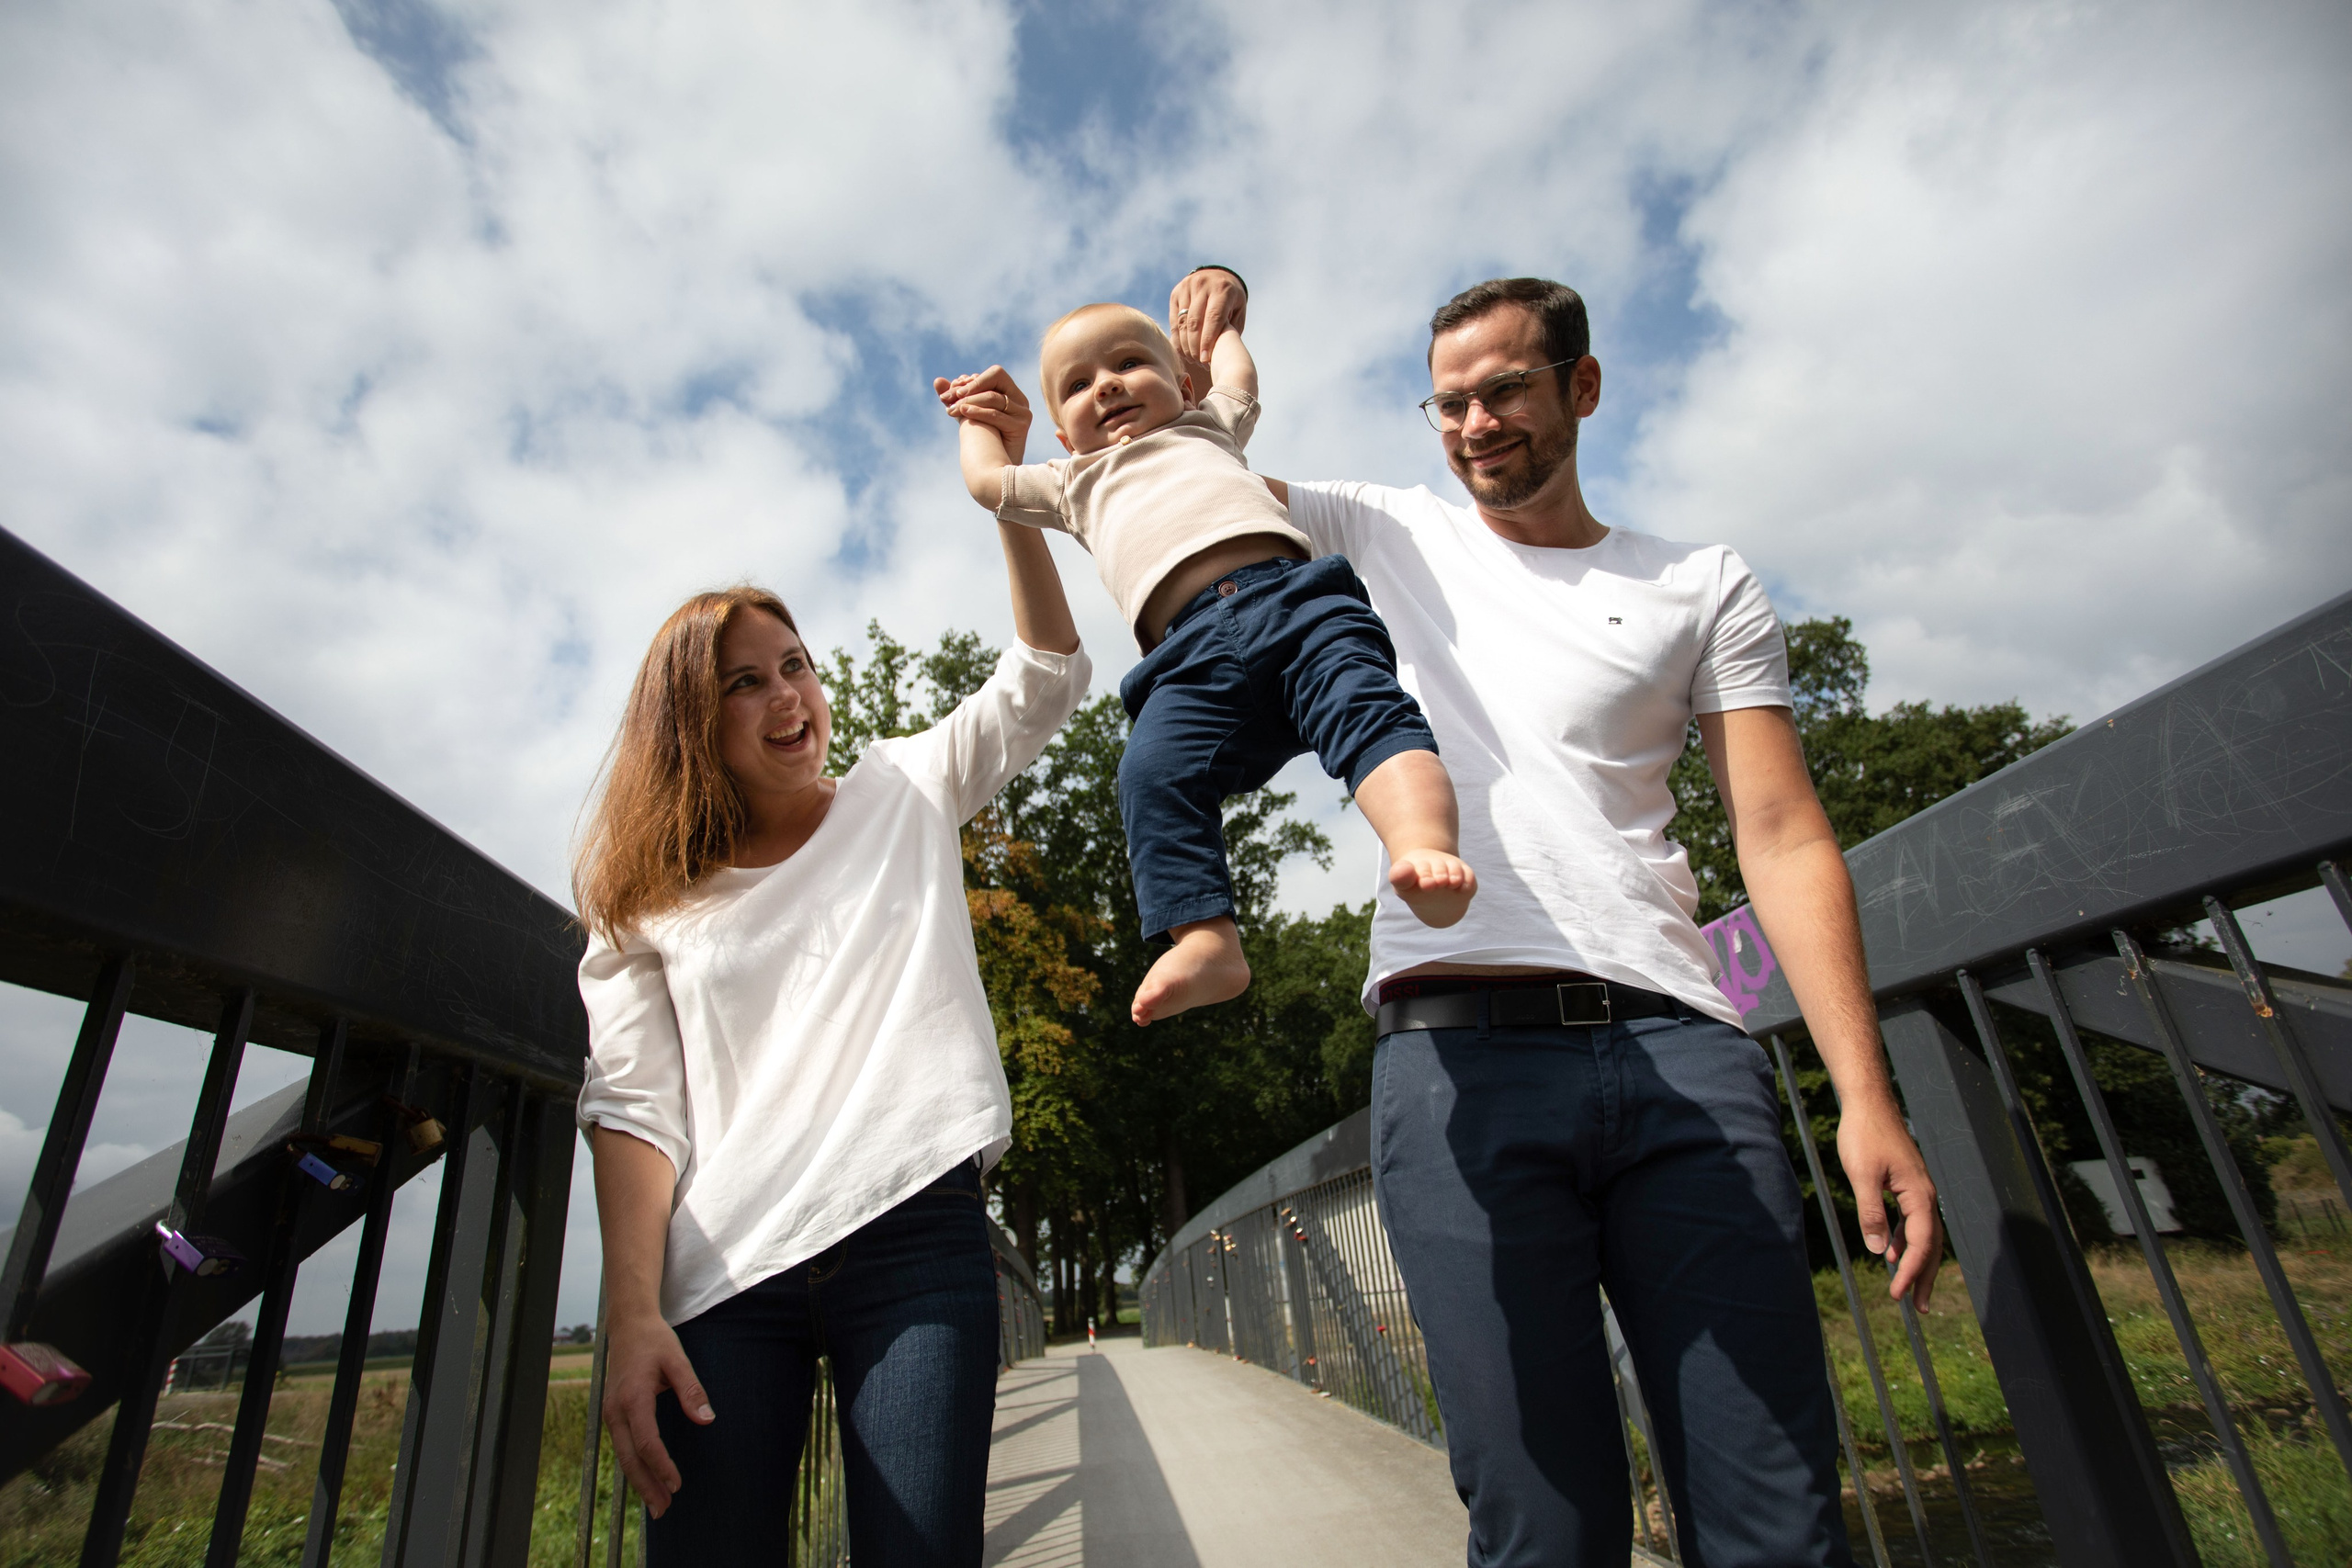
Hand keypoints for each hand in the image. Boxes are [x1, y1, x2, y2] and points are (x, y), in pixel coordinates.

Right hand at [601, 1312, 712, 1517]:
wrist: (628, 1326)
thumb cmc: (654, 1341)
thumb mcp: (677, 1359)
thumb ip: (692, 1389)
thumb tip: (707, 1419)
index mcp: (633, 1397)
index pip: (646, 1441)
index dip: (661, 1466)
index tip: (677, 1483)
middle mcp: (616, 1410)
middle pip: (629, 1457)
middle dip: (646, 1485)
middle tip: (663, 1510)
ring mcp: (611, 1413)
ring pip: (623, 1455)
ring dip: (639, 1481)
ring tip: (657, 1505)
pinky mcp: (613, 1414)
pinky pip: (622, 1446)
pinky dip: (634, 1466)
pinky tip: (646, 1479)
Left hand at [935, 366, 1032, 464]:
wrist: (994, 472)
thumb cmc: (982, 442)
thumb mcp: (966, 414)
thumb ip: (955, 397)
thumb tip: (937, 380)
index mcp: (1010, 394)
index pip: (993, 374)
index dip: (971, 381)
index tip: (950, 391)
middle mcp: (1020, 400)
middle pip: (996, 377)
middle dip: (970, 387)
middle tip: (948, 397)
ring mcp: (1023, 413)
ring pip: (993, 397)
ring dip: (969, 401)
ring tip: (951, 409)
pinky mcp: (1021, 426)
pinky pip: (996, 414)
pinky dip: (977, 412)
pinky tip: (962, 412)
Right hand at [1168, 268, 1246, 375]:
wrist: (1217, 276)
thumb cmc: (1231, 300)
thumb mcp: (1238, 311)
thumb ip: (1230, 328)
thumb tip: (1219, 351)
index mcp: (1222, 289)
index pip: (1213, 318)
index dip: (1208, 340)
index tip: (1206, 359)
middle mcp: (1203, 285)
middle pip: (1195, 321)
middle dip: (1195, 345)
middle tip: (1199, 363)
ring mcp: (1187, 287)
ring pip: (1182, 321)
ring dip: (1185, 344)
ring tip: (1192, 359)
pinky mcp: (1176, 292)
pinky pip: (1174, 319)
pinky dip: (1177, 337)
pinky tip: (1183, 351)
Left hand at [1835, 1096, 1942, 1309]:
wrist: (1868, 1104)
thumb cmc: (1864, 1135)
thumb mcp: (1862, 1176)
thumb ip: (1871, 1213)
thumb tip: (1878, 1250)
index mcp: (1919, 1194)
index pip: (1921, 1242)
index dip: (1911, 1271)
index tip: (1899, 1293)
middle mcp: (1924, 1195)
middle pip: (1930, 1245)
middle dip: (1923, 1276)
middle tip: (1919, 1307)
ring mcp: (1917, 1190)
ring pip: (1922, 1235)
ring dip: (1915, 1262)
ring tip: (1908, 1289)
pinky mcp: (1906, 1185)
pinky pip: (1912, 1222)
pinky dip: (1905, 1241)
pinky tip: (1891, 1253)